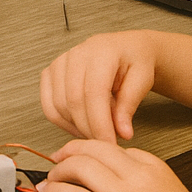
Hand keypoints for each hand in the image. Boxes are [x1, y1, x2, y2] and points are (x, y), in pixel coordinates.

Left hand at [40, 139, 191, 191]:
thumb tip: (111, 181)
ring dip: (59, 170)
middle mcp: (139, 176)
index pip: (113, 148)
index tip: (77, 157)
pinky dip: (57, 191)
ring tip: (52, 179)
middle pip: (92, 149)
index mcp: (154, 167)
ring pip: (80, 166)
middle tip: (57, 160)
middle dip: (68, 151)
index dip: (88, 151)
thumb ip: (142, 181)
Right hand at [41, 32, 158, 142]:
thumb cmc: (135, 61)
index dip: (100, 123)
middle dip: (89, 129)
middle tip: (106, 142)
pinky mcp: (50, 73)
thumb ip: (129, 105)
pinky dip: (63, 122)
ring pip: (59, 106)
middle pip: (73, 101)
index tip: (110, 143)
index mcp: (101, 52)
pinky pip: (48, 106)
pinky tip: (81, 126)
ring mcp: (60, 63)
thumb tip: (122, 132)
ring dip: (77, 127)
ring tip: (98, 129)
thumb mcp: (143, 79)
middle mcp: (76, 54)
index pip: (94, 93)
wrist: (125, 48)